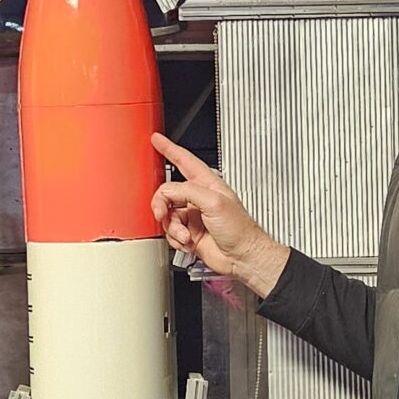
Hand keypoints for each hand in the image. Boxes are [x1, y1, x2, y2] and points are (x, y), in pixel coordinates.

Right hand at [150, 134, 290, 297]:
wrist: (242, 257)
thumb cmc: (240, 229)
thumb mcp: (214, 202)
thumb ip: (188, 191)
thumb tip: (168, 193)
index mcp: (207, 184)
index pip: (184, 160)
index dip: (169, 149)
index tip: (157, 140)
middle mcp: (198, 199)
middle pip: (168, 192)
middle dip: (162, 204)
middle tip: (162, 213)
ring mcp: (193, 217)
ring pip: (166, 215)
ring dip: (172, 227)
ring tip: (185, 234)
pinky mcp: (189, 234)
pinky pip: (169, 232)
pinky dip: (175, 238)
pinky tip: (187, 241)